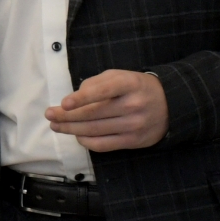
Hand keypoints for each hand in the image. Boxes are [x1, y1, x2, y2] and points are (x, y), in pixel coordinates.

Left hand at [45, 69, 167, 150]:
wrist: (170, 105)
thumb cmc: (136, 87)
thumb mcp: (119, 76)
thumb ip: (97, 82)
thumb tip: (75, 97)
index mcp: (129, 84)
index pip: (103, 91)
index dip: (82, 98)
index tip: (64, 103)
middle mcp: (133, 105)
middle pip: (94, 114)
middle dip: (67, 116)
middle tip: (49, 114)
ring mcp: (134, 125)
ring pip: (95, 130)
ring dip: (71, 129)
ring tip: (56, 125)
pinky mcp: (134, 141)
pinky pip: (104, 145)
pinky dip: (86, 141)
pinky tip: (76, 136)